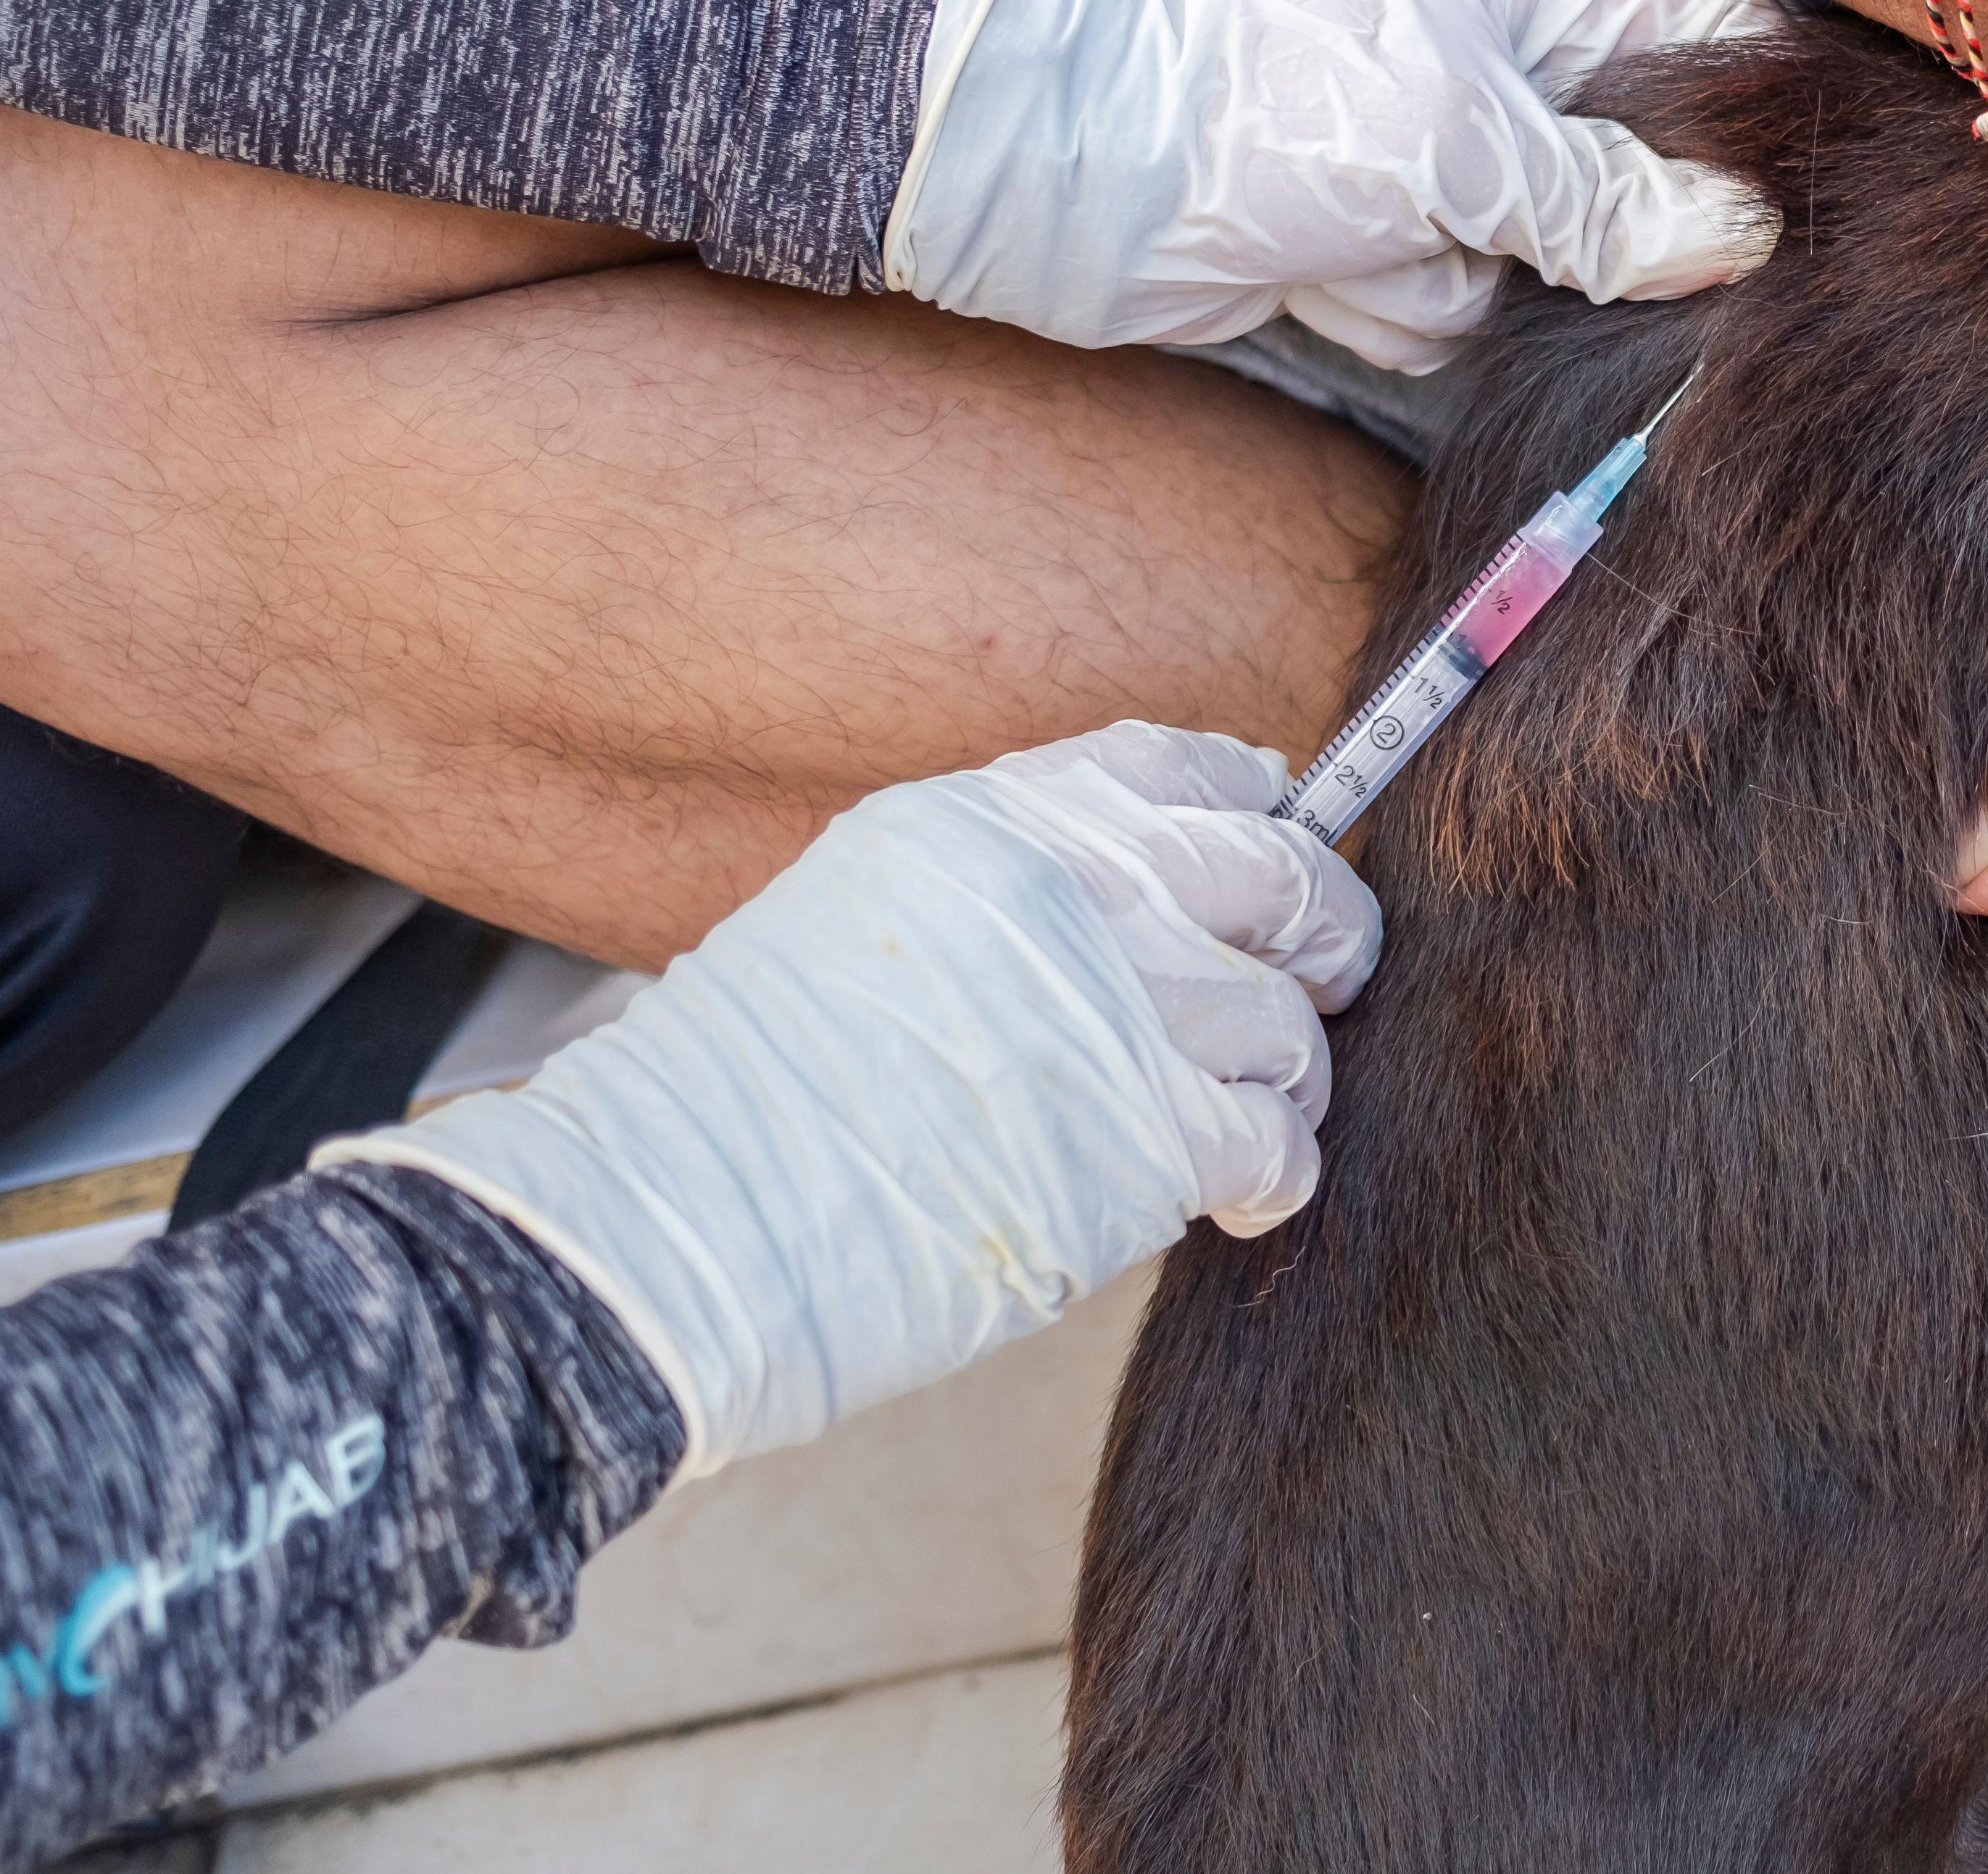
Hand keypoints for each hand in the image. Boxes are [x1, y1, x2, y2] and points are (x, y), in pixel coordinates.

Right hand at [332, 721, 1376, 1475]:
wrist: (664, 1221)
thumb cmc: (743, 1102)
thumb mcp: (865, 916)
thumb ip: (1010, 893)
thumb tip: (1149, 898)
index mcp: (993, 821)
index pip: (1188, 766)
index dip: (1257, 812)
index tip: (1276, 848)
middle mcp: (1074, 887)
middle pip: (1285, 877)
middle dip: (1323, 938)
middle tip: (1314, 991)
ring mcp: (1119, 1007)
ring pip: (1295, 1020)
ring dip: (1287, 1078)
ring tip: (1240, 1120)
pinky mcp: (1147, 1139)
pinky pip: (1284, 1140)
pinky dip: (1279, 1173)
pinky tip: (1236, 1193)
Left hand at [884, 0, 1779, 370]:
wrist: (1086, 185)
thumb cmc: (1267, 113)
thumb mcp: (1463, 147)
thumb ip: (1611, 204)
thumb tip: (1741, 242)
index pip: (1716, 21)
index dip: (1754, 116)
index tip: (1777, 197)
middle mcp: (1519, 58)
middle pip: (1656, 172)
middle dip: (1589, 231)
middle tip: (1509, 229)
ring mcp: (1467, 160)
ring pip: (1566, 264)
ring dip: (1468, 277)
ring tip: (1373, 235)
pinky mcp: (1415, 244)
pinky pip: (1476, 310)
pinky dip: (1406, 309)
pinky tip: (1331, 273)